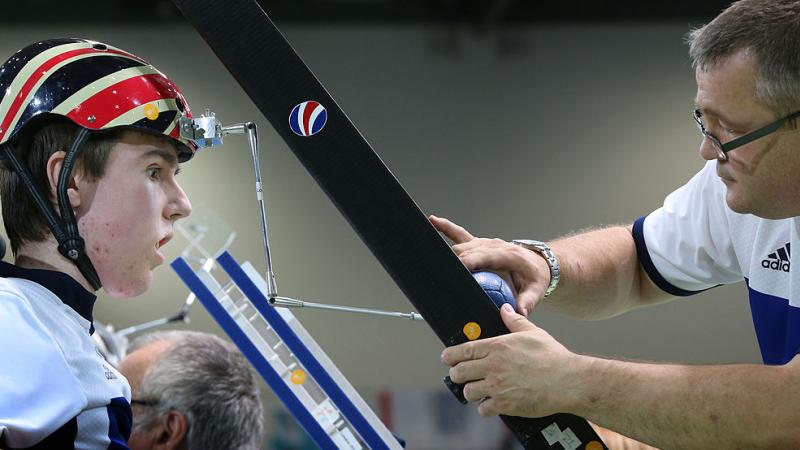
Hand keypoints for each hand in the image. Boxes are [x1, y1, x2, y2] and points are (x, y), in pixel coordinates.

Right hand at [429, 215, 551, 315]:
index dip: (468, 262)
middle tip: (440, 272)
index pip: (484, 256)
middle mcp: (493, 245)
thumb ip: (527, 302)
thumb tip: (519, 313)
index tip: (457, 269)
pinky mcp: (479, 244)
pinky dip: (445, 227)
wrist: (537, 263)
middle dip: (453, 260)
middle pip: (468, 250)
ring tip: (432, 258)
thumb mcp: (536, 290)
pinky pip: (459, 234)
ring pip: (461, 245)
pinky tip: (432, 221)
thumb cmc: (535, 276)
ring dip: (448, 252)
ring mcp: (485, 243)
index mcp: (507, 254)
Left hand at [441, 304, 582, 417]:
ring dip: (471, 391)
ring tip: (477, 390)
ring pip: (468, 391)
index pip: (463, 350)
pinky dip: (485, 407)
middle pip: (459, 372)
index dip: (450, 355)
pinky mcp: (504, 404)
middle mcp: (493, 366)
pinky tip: (492, 403)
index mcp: (497, 346)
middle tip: (461, 375)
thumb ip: (514, 321)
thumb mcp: (533, 332)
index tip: (446, 358)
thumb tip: (505, 309)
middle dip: (457, 374)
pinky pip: (483, 409)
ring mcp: (497, 386)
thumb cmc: (553, 357)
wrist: (568, 381)